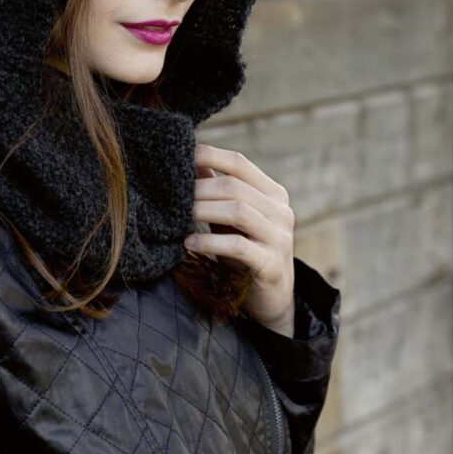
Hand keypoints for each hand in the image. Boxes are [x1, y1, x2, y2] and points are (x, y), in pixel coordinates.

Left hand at [183, 143, 295, 334]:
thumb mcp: (232, 219)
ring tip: (179, 217)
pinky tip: (189, 243)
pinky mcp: (271, 264)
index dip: (209, 155)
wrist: (273, 299)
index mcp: (273, 193)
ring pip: (238, 211)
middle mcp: (280, 211)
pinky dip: (209, 242)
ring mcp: (279, 237)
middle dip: (199, 189)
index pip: (239, 163)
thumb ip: (218, 191)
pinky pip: (238, 245)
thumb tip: (193, 162)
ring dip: (203, 210)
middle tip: (172, 194)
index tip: (181, 155)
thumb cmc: (247, 252)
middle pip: (235, 187)